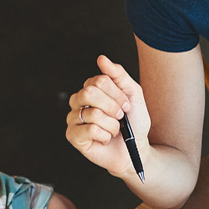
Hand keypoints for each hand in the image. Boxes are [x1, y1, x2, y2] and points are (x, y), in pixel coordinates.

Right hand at [65, 56, 149, 179]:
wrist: (135, 149)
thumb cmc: (134, 122)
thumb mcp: (132, 94)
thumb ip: (118, 75)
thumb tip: (101, 58)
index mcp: (91, 88)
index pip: (99, 80)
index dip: (117, 94)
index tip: (126, 105)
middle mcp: (79, 101)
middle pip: (89, 92)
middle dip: (112, 107)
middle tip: (120, 117)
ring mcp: (74, 118)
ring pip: (92, 113)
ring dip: (111, 124)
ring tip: (114, 130)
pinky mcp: (72, 136)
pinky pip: (89, 130)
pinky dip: (104, 135)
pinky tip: (105, 139)